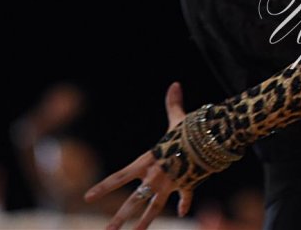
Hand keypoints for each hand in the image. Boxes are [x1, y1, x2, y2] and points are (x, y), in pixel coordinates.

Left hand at [85, 83, 193, 229]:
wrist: (214, 140)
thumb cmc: (192, 128)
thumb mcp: (179, 118)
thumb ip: (173, 104)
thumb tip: (175, 84)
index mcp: (148, 161)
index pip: (120, 176)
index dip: (103, 187)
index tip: (87, 197)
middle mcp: (156, 177)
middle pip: (134, 200)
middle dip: (119, 218)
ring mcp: (171, 184)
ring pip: (154, 208)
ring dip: (144, 222)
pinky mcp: (188, 185)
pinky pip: (184, 198)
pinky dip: (184, 204)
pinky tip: (183, 213)